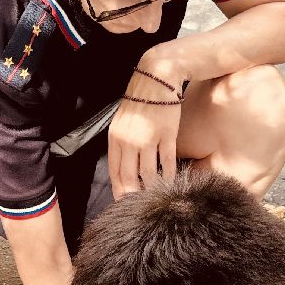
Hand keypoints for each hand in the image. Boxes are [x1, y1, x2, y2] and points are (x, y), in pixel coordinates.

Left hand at [107, 61, 184, 199]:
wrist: (158, 77)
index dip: (118, 190)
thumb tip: (123, 167)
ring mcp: (148, 138)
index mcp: (115, 138)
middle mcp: (129, 140)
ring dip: (152, 188)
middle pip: (128, 177)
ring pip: (148, 173)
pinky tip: (171, 183)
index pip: (114, 171)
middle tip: (137, 208)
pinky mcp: (167, 135)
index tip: (121, 203)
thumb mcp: (122, 121)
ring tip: (154, 198)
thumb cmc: (141, 100)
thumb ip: (121, 143)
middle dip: (132, 195)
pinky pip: (167, 162)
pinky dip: (169, 175)